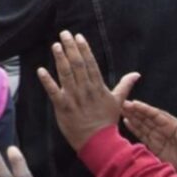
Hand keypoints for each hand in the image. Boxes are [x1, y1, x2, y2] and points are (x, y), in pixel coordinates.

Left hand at [37, 31, 140, 150]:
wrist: (99, 142)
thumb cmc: (107, 121)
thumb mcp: (118, 101)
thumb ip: (125, 85)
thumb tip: (136, 74)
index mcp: (98, 87)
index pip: (90, 64)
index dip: (84, 49)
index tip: (78, 36)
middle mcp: (86, 90)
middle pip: (78, 65)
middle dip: (71, 48)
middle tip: (64, 34)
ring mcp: (74, 98)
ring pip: (66, 75)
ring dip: (60, 59)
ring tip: (56, 45)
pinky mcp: (63, 107)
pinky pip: (53, 92)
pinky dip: (47, 81)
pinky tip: (40, 70)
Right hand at [123, 100, 176, 175]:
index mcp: (173, 126)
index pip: (156, 115)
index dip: (145, 109)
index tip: (134, 103)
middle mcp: (164, 129)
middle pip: (147, 118)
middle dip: (135, 110)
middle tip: (122, 103)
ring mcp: (159, 137)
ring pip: (143, 124)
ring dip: (132, 117)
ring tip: (121, 109)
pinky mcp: (155, 146)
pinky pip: (142, 135)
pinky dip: (134, 128)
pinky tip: (126, 121)